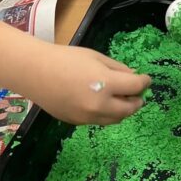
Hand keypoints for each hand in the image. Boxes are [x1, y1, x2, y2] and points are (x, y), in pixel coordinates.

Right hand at [24, 43, 150, 124]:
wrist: (34, 72)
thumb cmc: (66, 58)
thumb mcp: (96, 57)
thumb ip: (118, 69)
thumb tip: (133, 78)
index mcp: (106, 85)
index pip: (135, 87)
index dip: (144, 82)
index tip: (146, 80)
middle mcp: (99, 105)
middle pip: (129, 109)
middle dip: (137, 101)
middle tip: (138, 95)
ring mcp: (87, 117)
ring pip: (115, 119)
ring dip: (123, 111)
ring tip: (123, 101)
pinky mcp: (76, 122)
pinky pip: (98, 120)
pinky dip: (106, 114)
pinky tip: (103, 104)